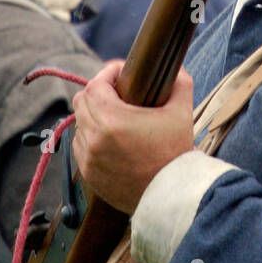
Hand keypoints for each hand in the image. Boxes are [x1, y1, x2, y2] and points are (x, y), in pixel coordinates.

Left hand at [72, 60, 194, 215]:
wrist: (171, 194)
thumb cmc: (176, 152)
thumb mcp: (182, 111)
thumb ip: (180, 82)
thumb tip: (176, 67)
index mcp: (113, 119)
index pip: (95, 84)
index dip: (108, 74)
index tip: (122, 73)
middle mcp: (95, 137)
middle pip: (81, 101)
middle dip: (98, 92)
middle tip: (117, 92)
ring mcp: (89, 158)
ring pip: (79, 124)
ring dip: (92, 115)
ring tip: (113, 116)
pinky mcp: (89, 174)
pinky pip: (81, 146)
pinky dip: (91, 138)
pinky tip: (109, 138)